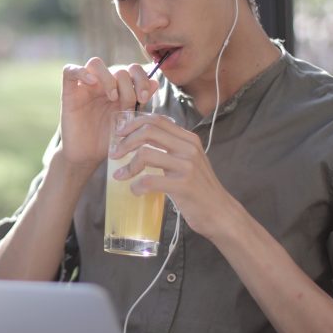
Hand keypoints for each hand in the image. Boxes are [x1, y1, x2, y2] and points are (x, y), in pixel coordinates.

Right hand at [59, 58, 158, 168]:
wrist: (88, 157)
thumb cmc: (109, 140)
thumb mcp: (129, 122)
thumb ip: (140, 103)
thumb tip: (156, 83)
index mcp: (119, 89)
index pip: (133, 70)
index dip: (142, 79)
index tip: (144, 98)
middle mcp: (103, 85)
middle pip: (118, 68)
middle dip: (128, 85)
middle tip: (129, 104)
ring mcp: (85, 87)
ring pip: (95, 63)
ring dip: (109, 78)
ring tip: (113, 97)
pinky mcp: (69, 93)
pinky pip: (70, 71)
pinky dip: (82, 72)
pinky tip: (92, 83)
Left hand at [110, 113, 236, 241]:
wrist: (219, 212)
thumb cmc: (198, 188)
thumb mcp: (188, 161)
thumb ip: (171, 148)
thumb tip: (139, 140)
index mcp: (189, 139)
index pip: (157, 120)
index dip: (133, 124)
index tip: (119, 134)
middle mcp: (189, 148)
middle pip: (148, 131)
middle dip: (125, 141)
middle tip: (114, 154)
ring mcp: (188, 166)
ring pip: (146, 154)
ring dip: (128, 165)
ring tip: (120, 175)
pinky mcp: (184, 185)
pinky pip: (150, 180)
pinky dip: (137, 186)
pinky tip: (135, 191)